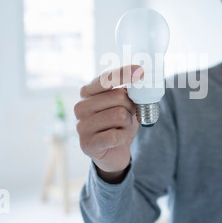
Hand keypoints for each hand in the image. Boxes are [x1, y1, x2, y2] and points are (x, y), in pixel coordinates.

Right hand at [74, 65, 143, 182]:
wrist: (114, 152)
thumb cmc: (119, 123)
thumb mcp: (125, 103)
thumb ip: (128, 89)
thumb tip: (139, 74)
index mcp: (87, 92)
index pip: (105, 78)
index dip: (123, 73)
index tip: (140, 71)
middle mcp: (80, 106)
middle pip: (118, 96)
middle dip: (131, 106)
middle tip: (129, 114)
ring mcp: (81, 125)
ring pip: (120, 115)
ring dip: (128, 123)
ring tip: (121, 128)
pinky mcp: (87, 144)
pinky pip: (116, 136)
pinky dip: (123, 137)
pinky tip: (118, 139)